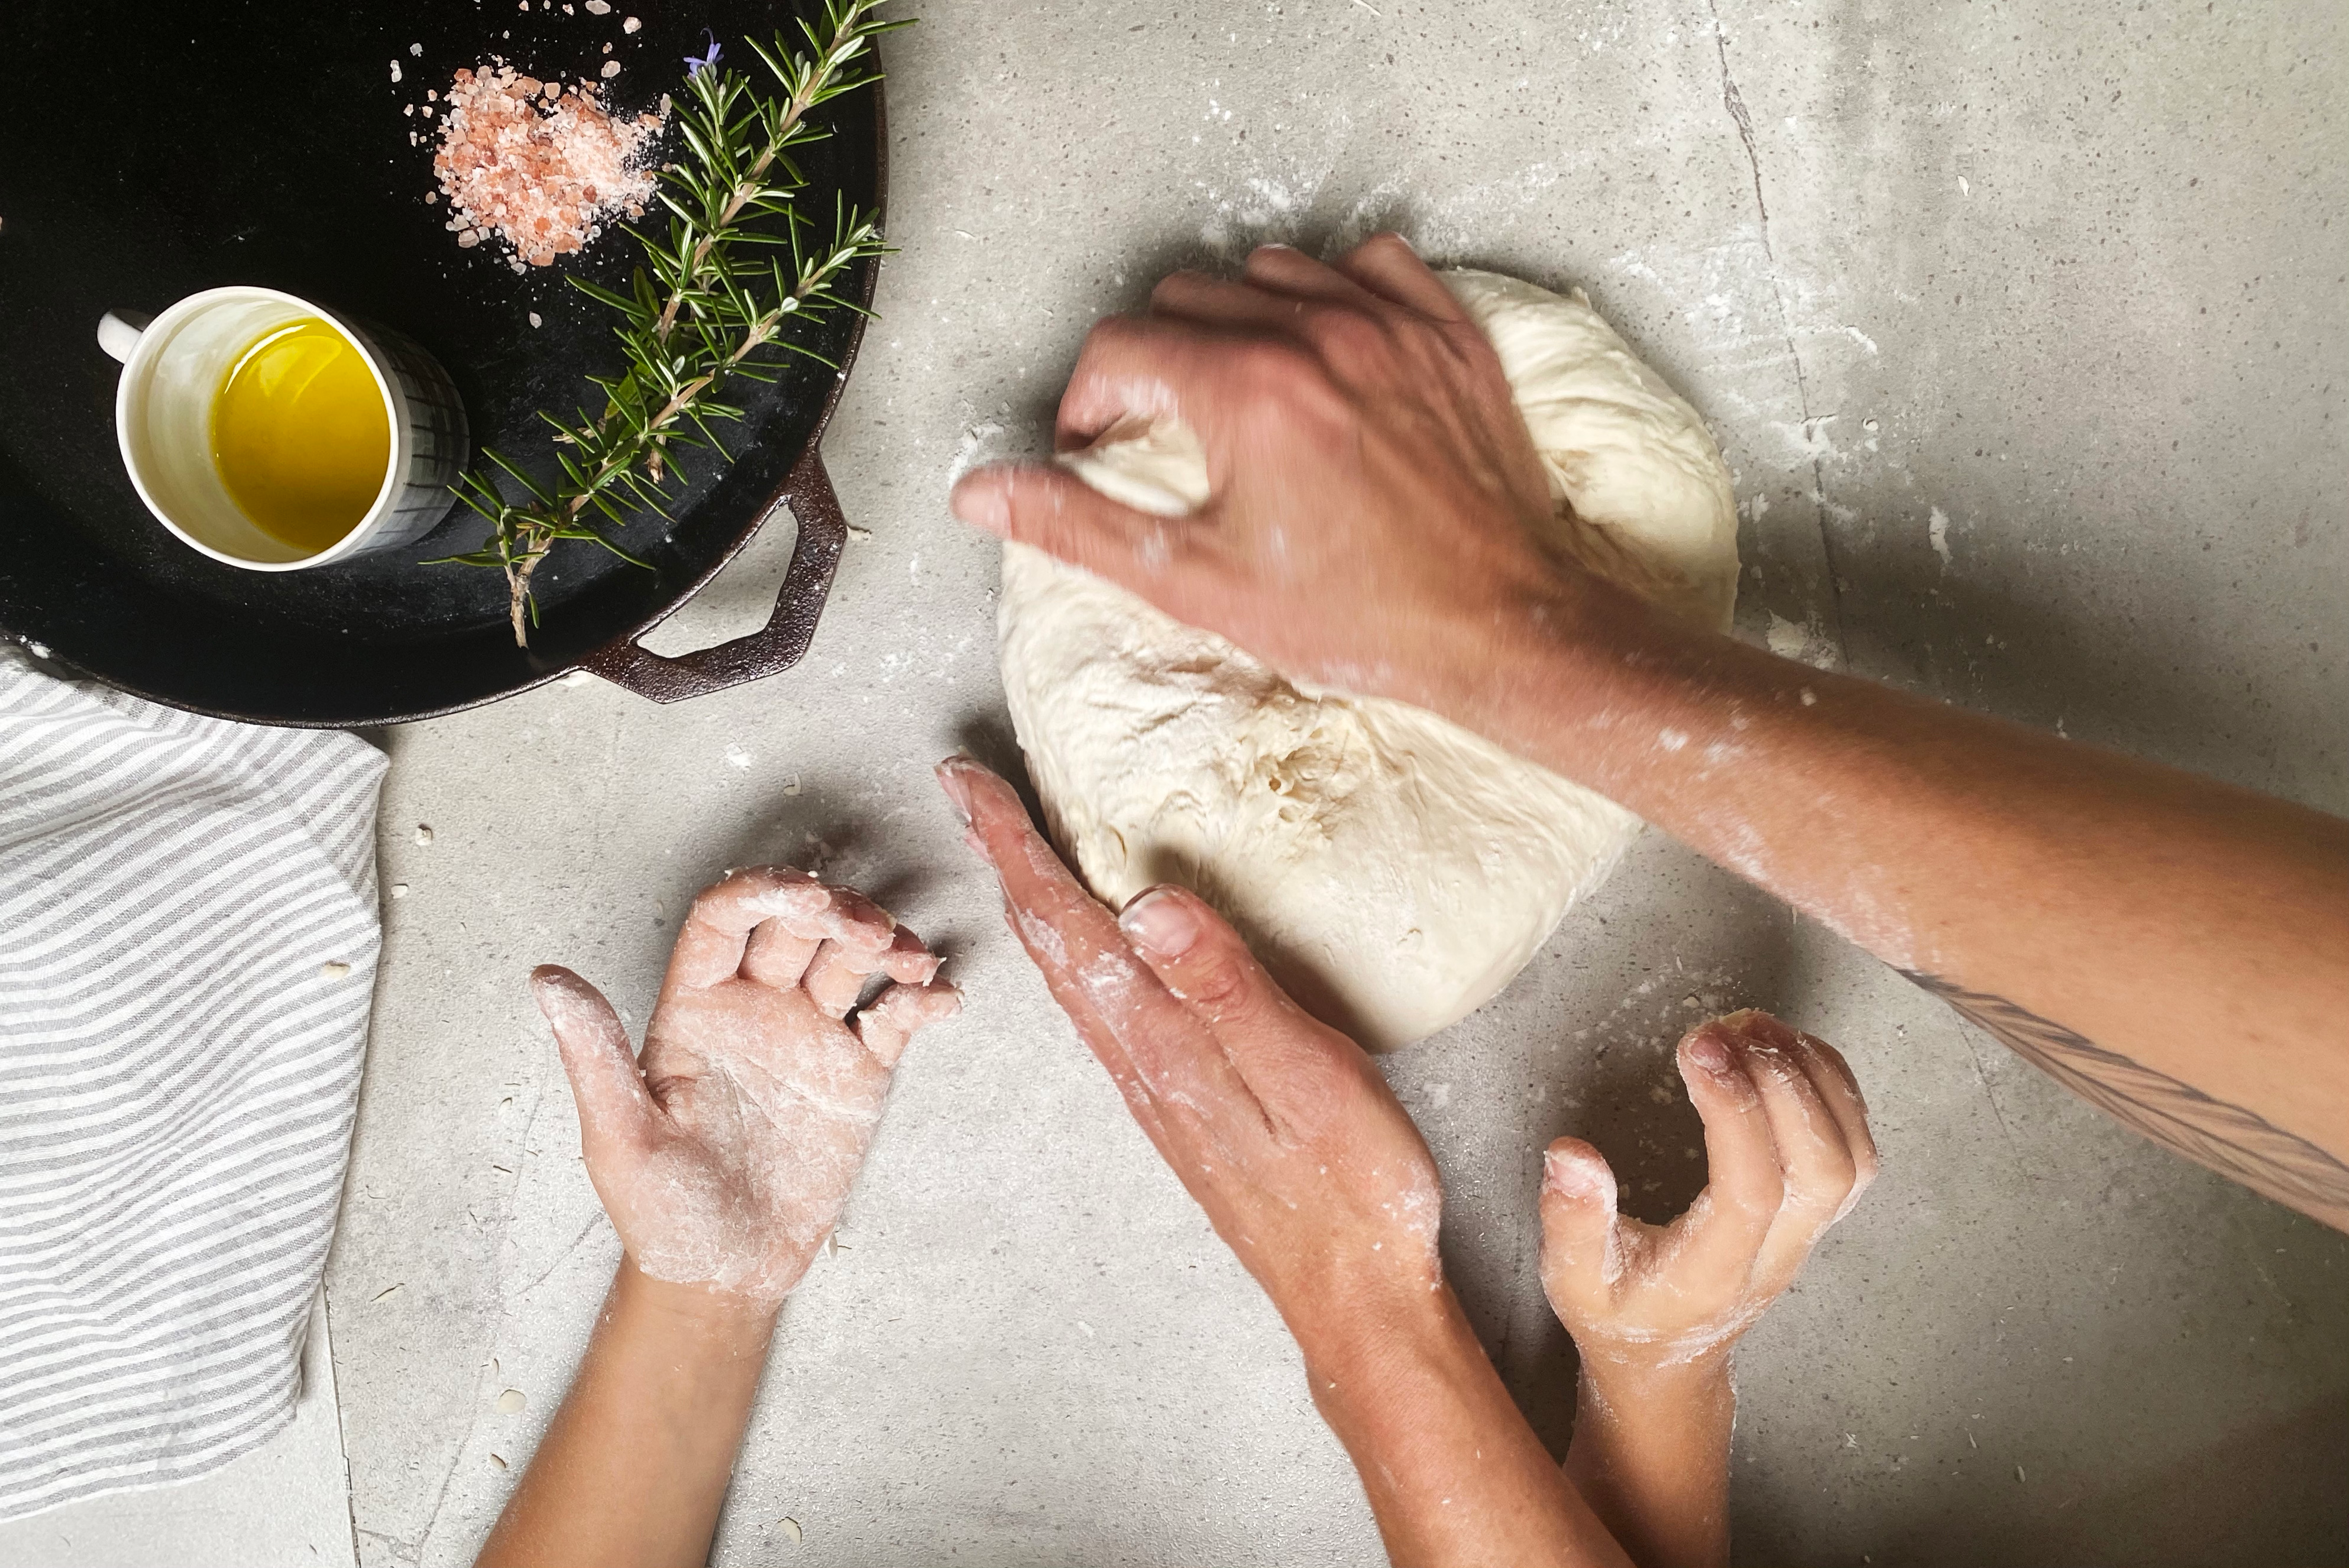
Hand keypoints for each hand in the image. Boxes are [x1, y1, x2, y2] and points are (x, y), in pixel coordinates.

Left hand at [530, 869, 960, 1304]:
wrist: (726, 1275)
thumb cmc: (662, 1214)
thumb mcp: (618, 1139)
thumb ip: (593, 1056)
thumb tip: (546, 977)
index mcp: (693, 1009)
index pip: (724, 921)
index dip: (764, 895)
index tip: (808, 898)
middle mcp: (753, 1008)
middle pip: (796, 926)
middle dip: (837, 911)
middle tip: (871, 931)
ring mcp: (809, 1037)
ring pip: (850, 959)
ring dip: (887, 942)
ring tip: (911, 962)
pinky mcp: (857, 1075)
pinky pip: (894, 1019)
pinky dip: (923, 1000)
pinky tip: (941, 1000)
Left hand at [935, 754, 1443, 1345]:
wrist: (1350, 1292)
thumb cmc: (1348, 1188)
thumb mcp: (1306, 1075)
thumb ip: (1226, 989)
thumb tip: (1146, 905)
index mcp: (1162, 1040)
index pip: (1067, 924)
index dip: (1013, 846)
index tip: (966, 785)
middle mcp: (1139, 1059)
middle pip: (1049, 944)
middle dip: (1005, 860)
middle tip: (967, 794)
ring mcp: (1153, 1084)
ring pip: (1068, 977)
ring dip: (1033, 902)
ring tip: (1012, 847)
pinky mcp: (1178, 1100)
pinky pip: (1102, 1005)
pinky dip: (1075, 950)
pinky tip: (1092, 944)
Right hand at [948, 235, 1599, 711]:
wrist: (1500, 625)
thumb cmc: (1360, 616)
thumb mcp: (1197, 583)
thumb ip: (1078, 525)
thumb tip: (982, 494)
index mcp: (1247, 388)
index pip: (1122, 345)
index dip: (1089, 401)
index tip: (1097, 449)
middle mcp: (1317, 333)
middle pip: (1186, 297)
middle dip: (1153, 359)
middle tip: (1161, 430)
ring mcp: (1390, 323)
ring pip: (1271, 272)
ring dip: (1235, 320)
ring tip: (1237, 394)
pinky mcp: (1447, 332)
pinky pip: (1371, 262)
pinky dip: (1333, 293)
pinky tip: (1323, 352)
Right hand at [1540, 1010, 1877, 1373]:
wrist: (1669, 1358)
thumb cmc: (1621, 1315)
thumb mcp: (1573, 1279)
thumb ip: (1573, 1221)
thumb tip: (1571, 1154)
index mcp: (1714, 1272)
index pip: (1750, 1190)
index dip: (1735, 1113)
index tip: (1696, 1050)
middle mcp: (1777, 1252)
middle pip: (1823, 1169)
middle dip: (1784, 1084)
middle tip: (1726, 1028)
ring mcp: (1808, 1233)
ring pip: (1852, 1156)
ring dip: (1813, 1077)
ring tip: (1754, 1025)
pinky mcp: (1817, 1211)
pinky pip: (1856, 1148)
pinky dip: (1831, 1086)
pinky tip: (1784, 1047)